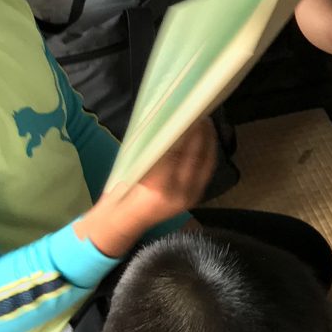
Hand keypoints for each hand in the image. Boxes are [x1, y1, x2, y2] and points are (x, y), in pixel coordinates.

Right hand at [80, 118, 216, 256]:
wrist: (128, 220)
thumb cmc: (124, 191)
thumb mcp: (132, 168)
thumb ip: (151, 150)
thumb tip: (165, 123)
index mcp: (157, 185)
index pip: (174, 152)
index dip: (181, 131)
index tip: (184, 112)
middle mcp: (177, 193)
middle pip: (193, 156)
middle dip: (199, 132)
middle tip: (199, 111)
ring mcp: (189, 197)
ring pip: (205, 163)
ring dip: (208, 140)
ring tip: (206, 121)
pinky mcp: (195, 197)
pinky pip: (206, 171)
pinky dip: (208, 152)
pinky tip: (207, 139)